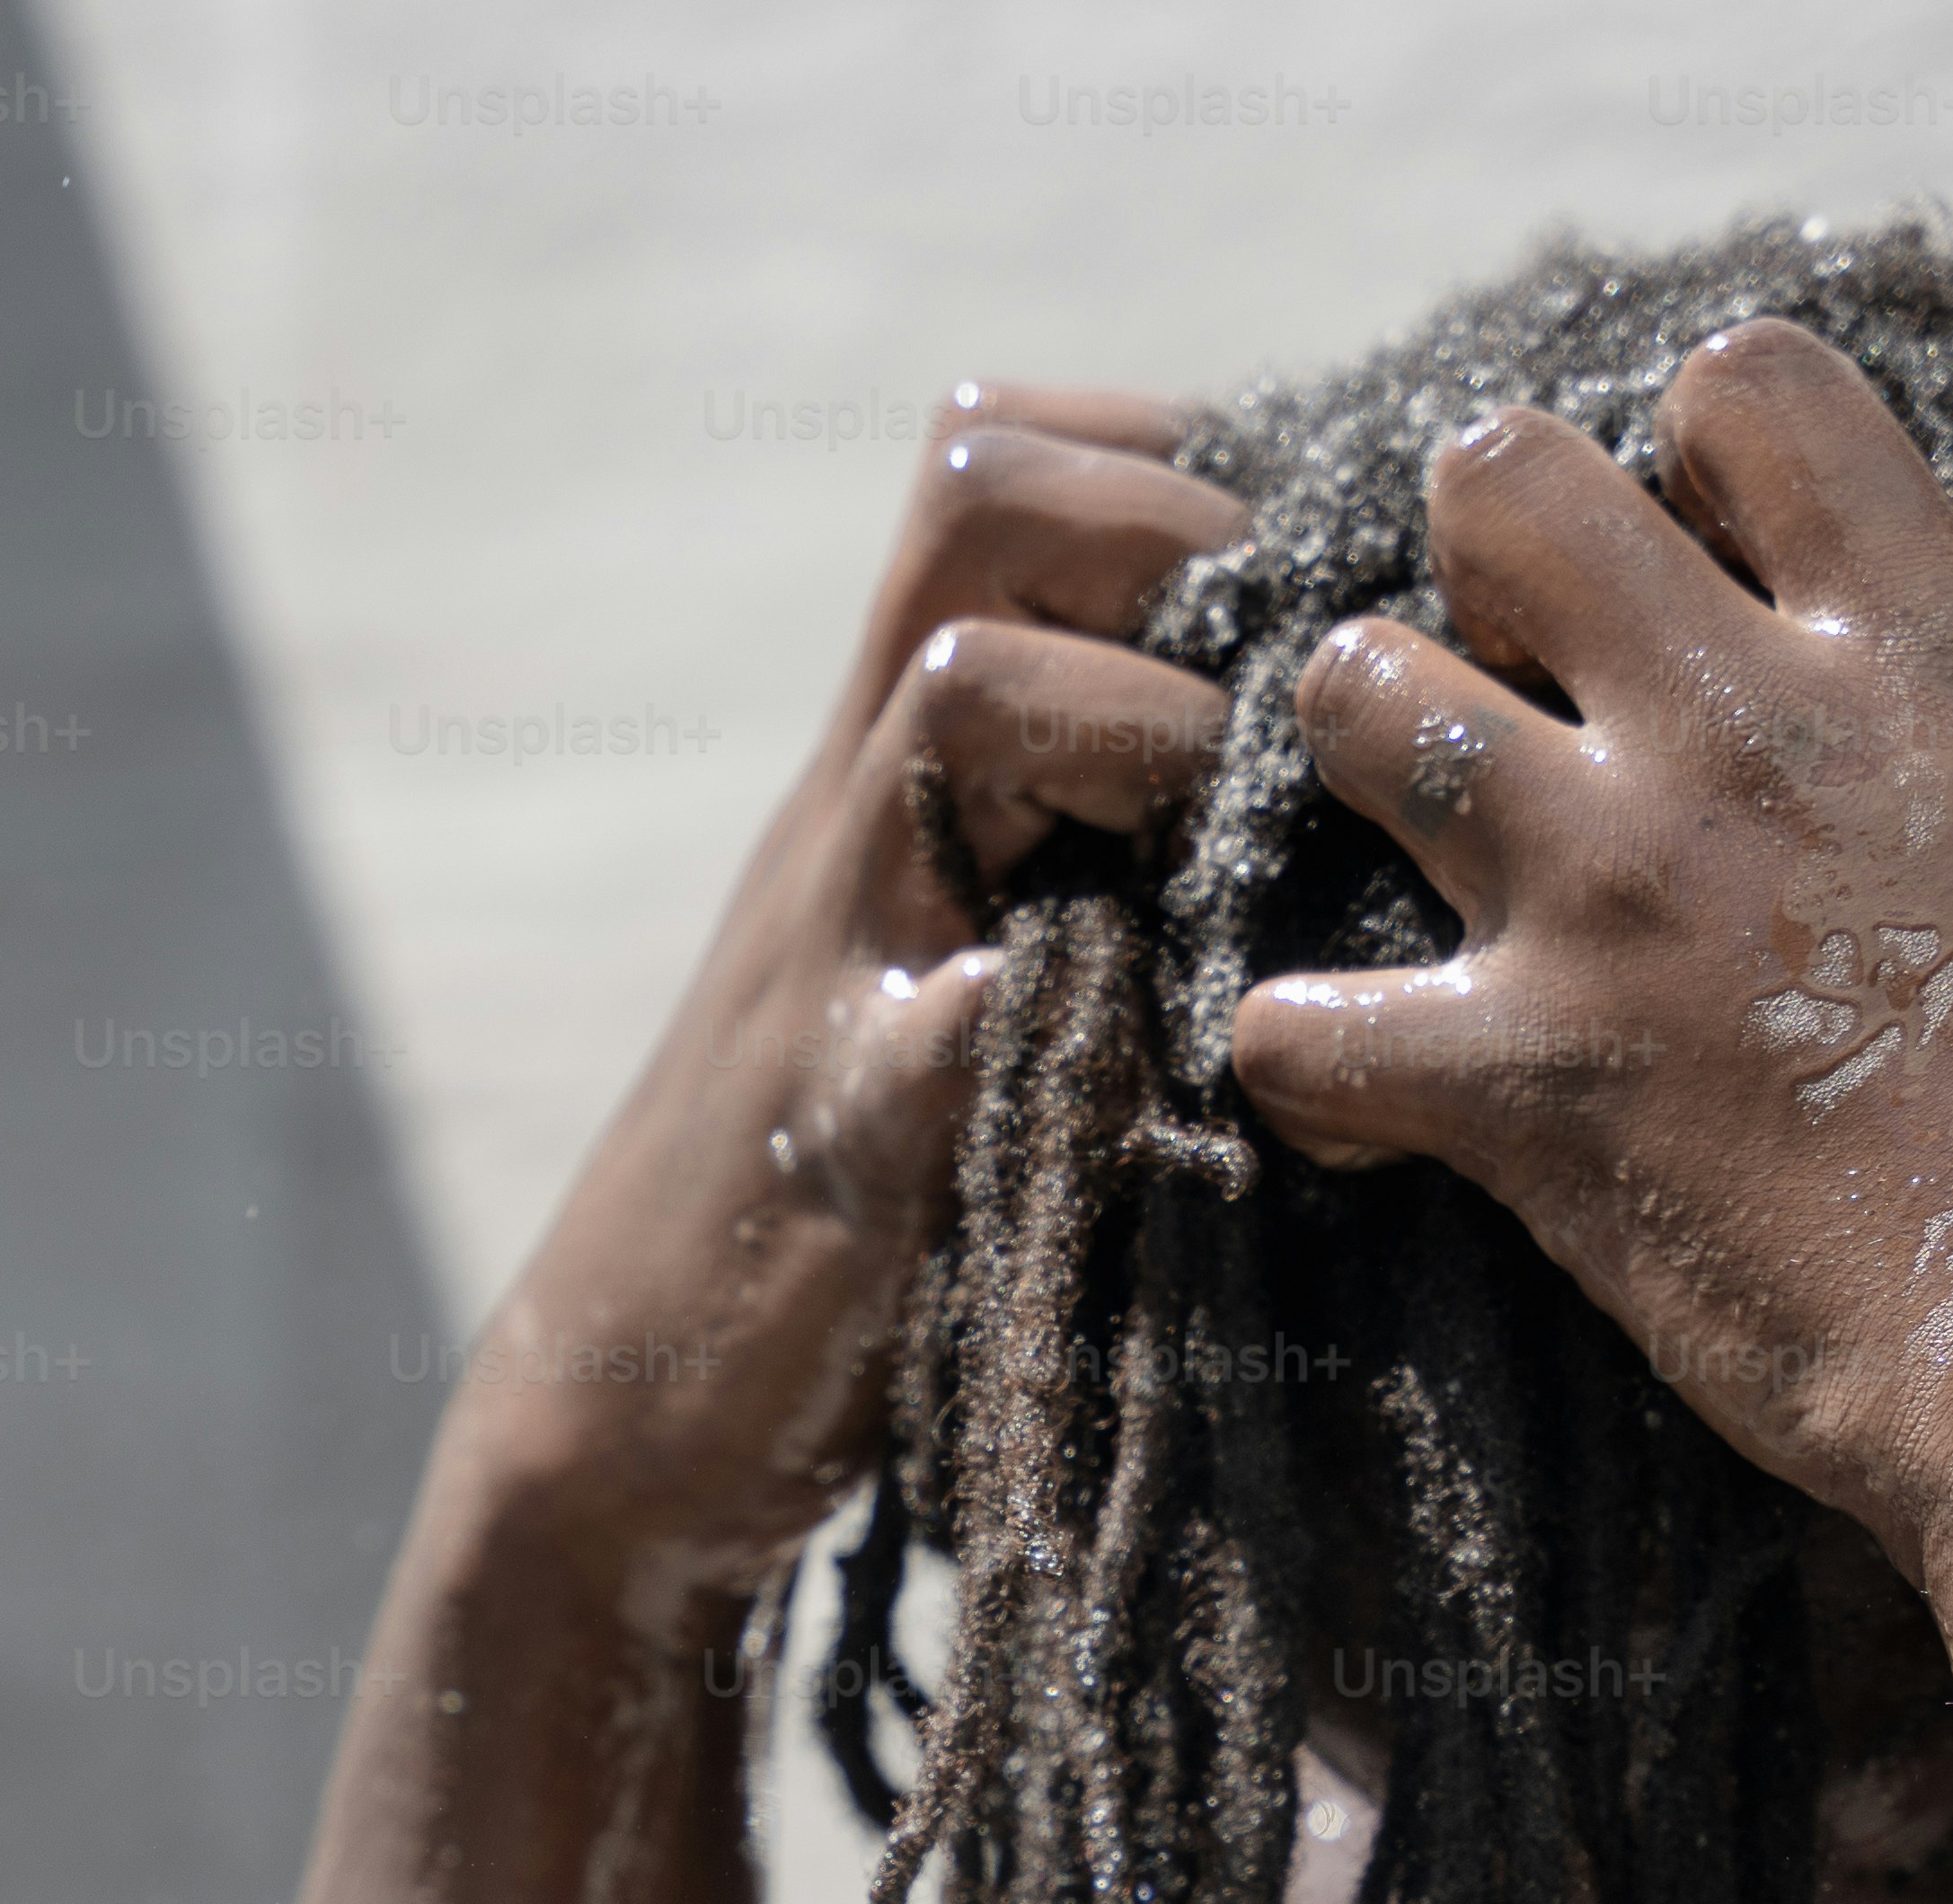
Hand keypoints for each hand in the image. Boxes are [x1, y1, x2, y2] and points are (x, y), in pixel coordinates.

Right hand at [480, 388, 1243, 1606]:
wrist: (629, 1407)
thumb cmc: (843, 1199)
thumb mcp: (966, 971)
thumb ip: (1074, 859)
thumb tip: (1323, 776)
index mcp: (897, 767)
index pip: (1004, 464)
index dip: (1164, 447)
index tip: (1297, 535)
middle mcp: (860, 815)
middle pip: (975, 494)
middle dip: (1168, 522)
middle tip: (1289, 651)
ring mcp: (840, 955)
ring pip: (954, 684)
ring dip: (1138, 712)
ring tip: (1235, 823)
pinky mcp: (845, 1132)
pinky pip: (936, 1021)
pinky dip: (1026, 999)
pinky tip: (1137, 1039)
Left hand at [1221, 322, 1952, 1554]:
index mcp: (1934, 666)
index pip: (1752, 386)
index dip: (1696, 449)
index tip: (1704, 557)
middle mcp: (1748, 737)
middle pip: (1501, 488)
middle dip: (1475, 560)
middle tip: (1508, 674)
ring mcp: (1615, 898)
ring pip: (1354, 697)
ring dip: (1358, 768)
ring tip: (1411, 862)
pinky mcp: (1525, 1081)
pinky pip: (1294, 1023)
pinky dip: (1304, 1063)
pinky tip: (1361, 1101)